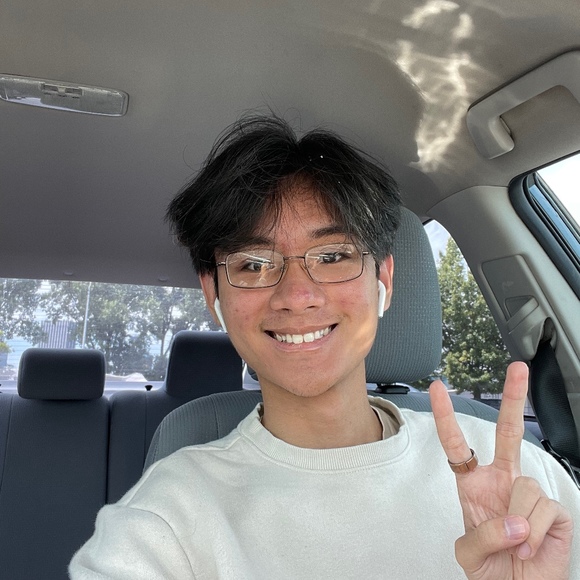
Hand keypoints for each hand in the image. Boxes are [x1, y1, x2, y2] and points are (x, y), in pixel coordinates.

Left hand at [429, 362, 572, 578]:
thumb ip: (482, 534)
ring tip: (516, 544)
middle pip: (507, 433)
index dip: (446, 417)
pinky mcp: (555, 510)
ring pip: (523, 486)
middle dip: (513, 399)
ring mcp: (529, 493)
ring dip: (516, 521)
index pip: (458, 445)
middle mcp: (503, 480)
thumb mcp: (469, 553)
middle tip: (517, 369)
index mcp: (475, 485)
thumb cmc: (492, 569)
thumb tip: (515, 520)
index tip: (437, 388)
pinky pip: (542, 508)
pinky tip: (531, 545)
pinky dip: (533, 532)